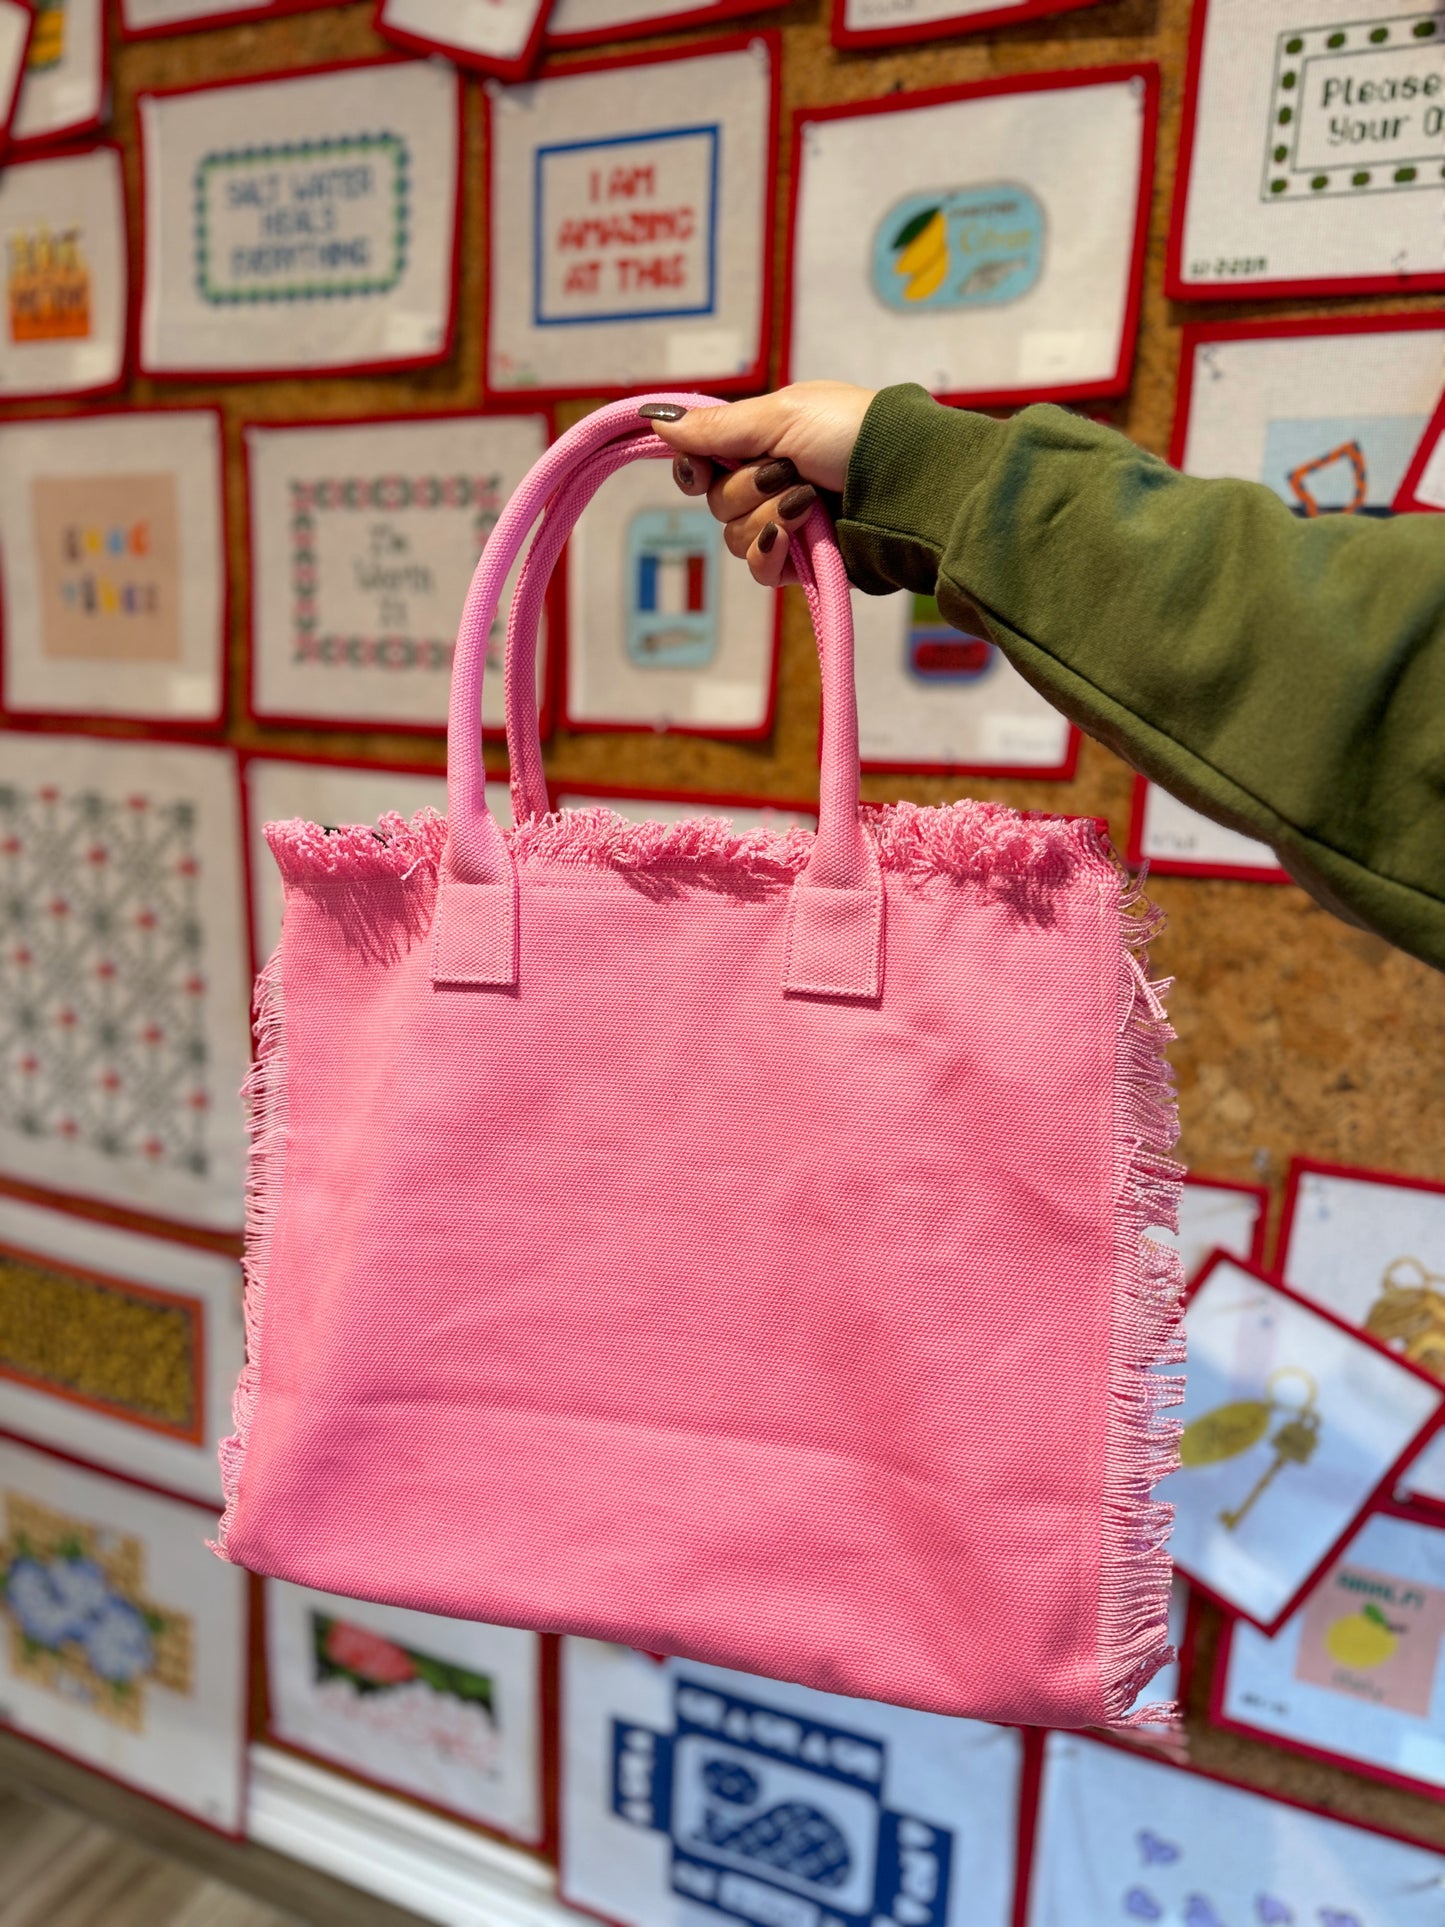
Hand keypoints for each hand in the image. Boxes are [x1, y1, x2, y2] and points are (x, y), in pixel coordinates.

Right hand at [639, 381, 874, 586]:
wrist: (905, 484)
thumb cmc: (853, 434)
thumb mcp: (781, 416)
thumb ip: (717, 427)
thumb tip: (658, 419)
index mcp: (765, 441)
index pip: (704, 462)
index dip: (695, 469)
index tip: (700, 469)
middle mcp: (771, 482)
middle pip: (717, 502)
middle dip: (747, 489)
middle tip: (789, 473)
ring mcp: (787, 524)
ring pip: (735, 536)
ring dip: (768, 517)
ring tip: (809, 504)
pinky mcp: (802, 563)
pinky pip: (759, 569)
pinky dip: (769, 553)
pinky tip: (791, 541)